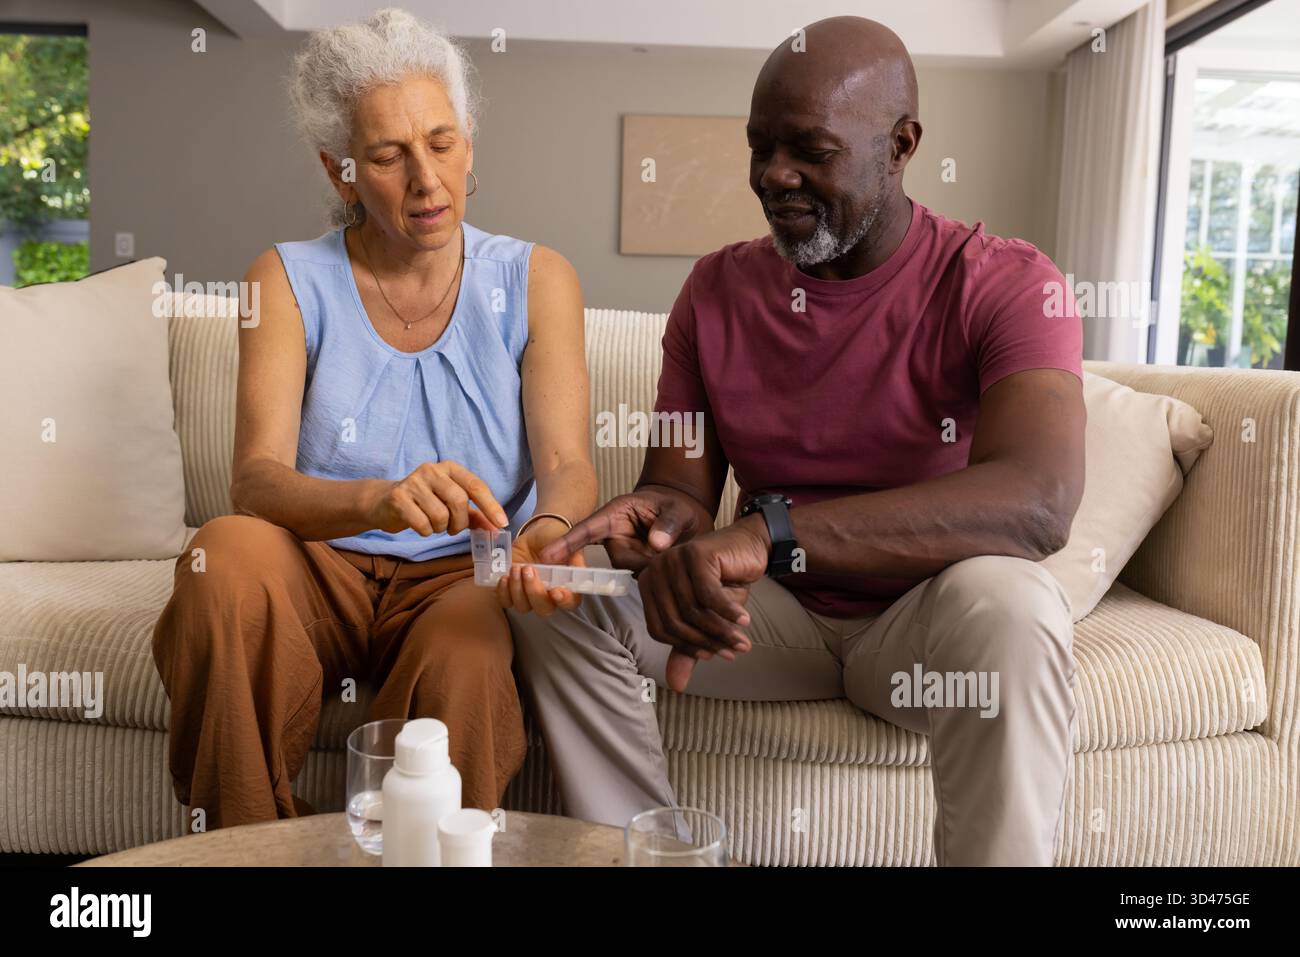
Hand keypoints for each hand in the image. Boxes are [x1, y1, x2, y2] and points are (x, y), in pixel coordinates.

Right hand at [364, 460, 507, 535]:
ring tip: (433, 524)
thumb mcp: (451, 504)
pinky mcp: (399, 497)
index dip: (491, 506)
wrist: (384, 502)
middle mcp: (432, 470)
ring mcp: (414, 482)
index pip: (476, 485)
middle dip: (459, 522)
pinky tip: (420, 526)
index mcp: (450, 468)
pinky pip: (423, 524)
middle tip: (453, 529)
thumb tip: (497, 528)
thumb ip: (475, 515)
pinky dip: (426, 531)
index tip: (502, 524)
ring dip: (441, 528)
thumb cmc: (425, 503)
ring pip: (441, 515)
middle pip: (459, 501)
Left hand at [494, 517, 585, 616]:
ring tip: (516, 567)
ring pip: (523, 606)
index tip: (555, 591)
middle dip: (534, 592)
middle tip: (529, 569)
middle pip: (544, 608)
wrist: (533, 535)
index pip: (571, 602)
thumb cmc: (553, 538)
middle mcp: (549, 595)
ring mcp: (529, 595)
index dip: (564, 601)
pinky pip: (506, 601)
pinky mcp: (512, 592)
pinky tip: (504, 577)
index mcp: (567, 584)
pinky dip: (503, 592)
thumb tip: (553, 560)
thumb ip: (567, 549)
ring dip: (517, 589)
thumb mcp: (564, 538)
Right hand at [537, 485, 714, 571]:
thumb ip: (670, 523)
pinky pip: (639, 576)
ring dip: (652, 565)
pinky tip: (667, 558)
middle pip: (618, 558)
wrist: (685, 517)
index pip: (588, 529)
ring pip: (630, 570)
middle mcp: (615, 534)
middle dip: (644, 559)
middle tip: (670, 547)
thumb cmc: (677, 506)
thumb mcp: (678, 510)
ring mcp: (622, 552)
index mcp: (616, 513)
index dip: (568, 542)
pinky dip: (655, 571)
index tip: (547, 555)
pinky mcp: (632, 566)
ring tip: (671, 548)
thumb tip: (657, 544)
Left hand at [636, 515, 770, 692]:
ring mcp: (672, 560)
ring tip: (742, 641)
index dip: (687, 647)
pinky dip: (728, 611)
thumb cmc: (725, 583)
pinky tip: (744, 619)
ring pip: (693, 610)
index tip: (712, 656)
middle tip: (734, 651)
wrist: (750, 547)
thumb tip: (676, 685)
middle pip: (675, 621)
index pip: (660, 629)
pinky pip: (708, 595)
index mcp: (649, 587)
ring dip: (721, 631)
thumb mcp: (707, 619)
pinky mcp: (694, 553)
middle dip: (707, 641)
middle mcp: (654, 571)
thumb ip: (689, 648)